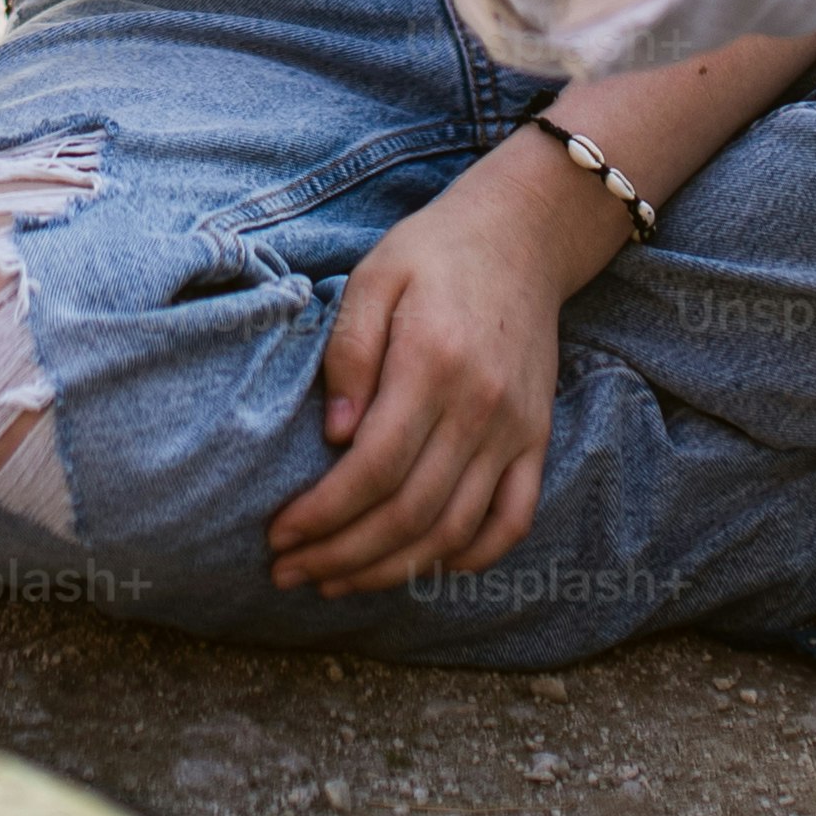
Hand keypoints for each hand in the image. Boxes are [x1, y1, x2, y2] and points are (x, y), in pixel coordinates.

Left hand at [267, 161, 593, 594]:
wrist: (524, 235)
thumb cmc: (434, 252)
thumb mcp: (374, 277)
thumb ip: (349, 352)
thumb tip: (333, 437)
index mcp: (432, 364)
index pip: (373, 468)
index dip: (323, 513)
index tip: (279, 534)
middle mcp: (480, 407)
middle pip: (408, 512)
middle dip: (342, 554)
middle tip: (291, 572)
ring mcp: (515, 429)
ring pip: (454, 530)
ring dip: (392, 569)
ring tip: (338, 580)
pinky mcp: (536, 438)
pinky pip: (512, 520)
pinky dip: (470, 557)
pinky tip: (422, 566)